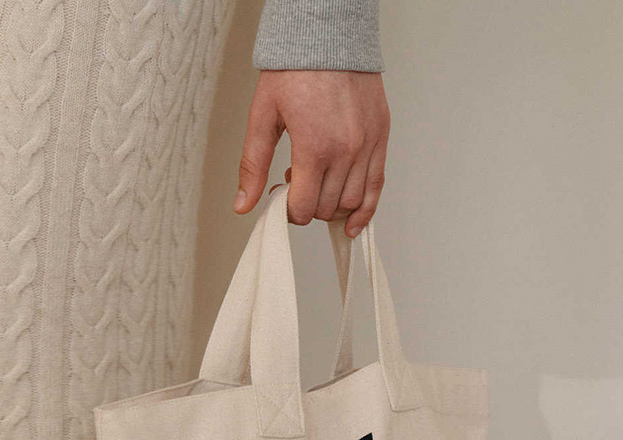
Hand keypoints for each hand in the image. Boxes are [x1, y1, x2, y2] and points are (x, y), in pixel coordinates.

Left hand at [233, 70, 390, 237]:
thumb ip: (253, 165)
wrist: (328, 34)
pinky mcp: (380, 138)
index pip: (302, 208)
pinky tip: (351, 223)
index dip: (287, 210)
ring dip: (331, 205)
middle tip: (295, 185)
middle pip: (325, 208)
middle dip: (306, 205)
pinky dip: (365, 211)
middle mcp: (345, 151)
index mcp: (314, 148)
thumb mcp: (263, 116)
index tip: (280, 195)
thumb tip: (243, 205)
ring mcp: (366, 146)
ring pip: (351, 203)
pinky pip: (376, 187)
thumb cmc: (294, 69)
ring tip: (318, 185)